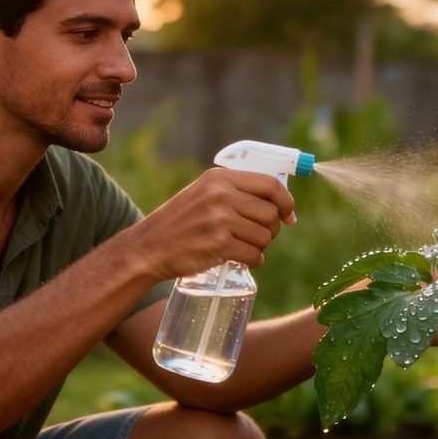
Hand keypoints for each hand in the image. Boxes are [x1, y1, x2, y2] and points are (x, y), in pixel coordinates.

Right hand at [129, 168, 295, 280]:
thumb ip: (234, 192)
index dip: (286, 201)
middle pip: (271, 213)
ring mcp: (219, 219)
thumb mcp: (203, 194)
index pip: (270, 184)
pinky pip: (254, 255)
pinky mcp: (218, 244)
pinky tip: (240, 259)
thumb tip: (278, 203)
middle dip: (272, 229)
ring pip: (265, 236)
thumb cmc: (179, 223)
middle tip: (259, 237)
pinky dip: (253, 261)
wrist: (148, 248)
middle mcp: (220, 194)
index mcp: (219, 178)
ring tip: (243, 248)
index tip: (289, 215)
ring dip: (260, 246)